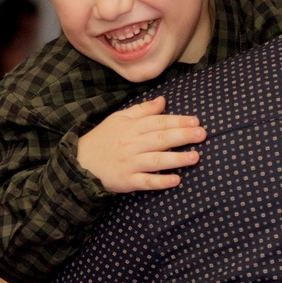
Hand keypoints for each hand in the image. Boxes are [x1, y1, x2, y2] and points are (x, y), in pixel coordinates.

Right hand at [77, 96, 206, 192]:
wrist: (79, 162)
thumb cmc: (104, 138)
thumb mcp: (120, 118)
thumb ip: (143, 110)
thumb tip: (163, 100)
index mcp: (132, 127)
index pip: (158, 122)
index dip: (178, 121)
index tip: (196, 121)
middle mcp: (132, 144)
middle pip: (160, 138)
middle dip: (183, 136)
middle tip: (202, 134)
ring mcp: (130, 163)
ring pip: (156, 160)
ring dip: (177, 158)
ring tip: (195, 157)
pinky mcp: (127, 181)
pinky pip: (146, 182)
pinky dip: (161, 181)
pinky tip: (176, 180)